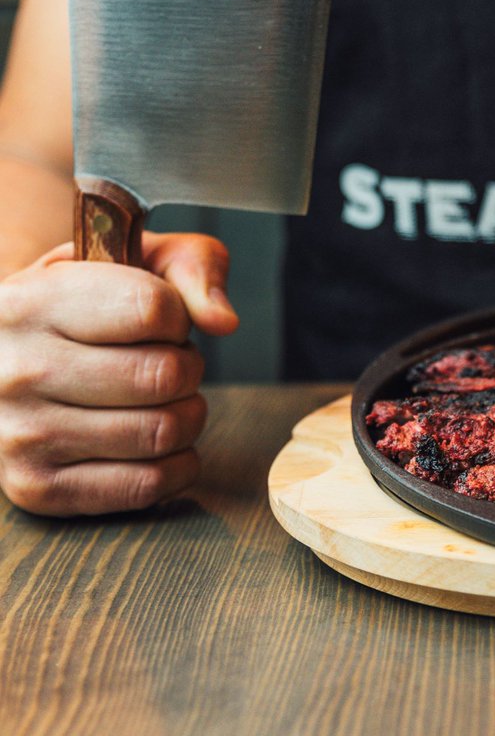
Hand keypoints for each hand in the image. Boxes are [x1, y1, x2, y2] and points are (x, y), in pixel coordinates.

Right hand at [0, 232, 238, 515]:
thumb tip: (223, 321)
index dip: (180, 316)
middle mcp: (16, 371)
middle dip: (189, 367)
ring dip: (189, 414)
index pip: (151, 310)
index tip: (164, 320)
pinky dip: (179, 464)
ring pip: (160, 432)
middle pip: (162, 376)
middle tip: (171, 363)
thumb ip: (192, 267)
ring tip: (166, 398)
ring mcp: (20, 435)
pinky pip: (145, 485)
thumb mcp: (136, 256)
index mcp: (32, 302)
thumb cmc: (91, 301)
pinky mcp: (37, 489)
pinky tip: (166, 442)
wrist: (16, 354)